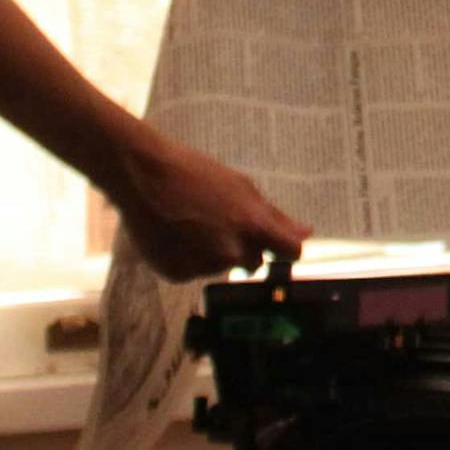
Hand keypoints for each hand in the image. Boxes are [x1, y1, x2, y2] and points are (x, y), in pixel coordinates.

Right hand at [107, 128, 311, 281]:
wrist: (143, 176)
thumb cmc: (195, 174)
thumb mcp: (242, 187)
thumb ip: (276, 216)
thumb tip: (306, 233)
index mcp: (252, 226)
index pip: (291, 253)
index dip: (286, 249)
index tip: (278, 245)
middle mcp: (230, 252)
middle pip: (253, 263)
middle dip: (243, 247)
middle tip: (218, 221)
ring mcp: (202, 266)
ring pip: (221, 267)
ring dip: (213, 253)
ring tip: (190, 223)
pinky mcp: (177, 275)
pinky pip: (193, 272)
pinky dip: (187, 259)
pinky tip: (175, 235)